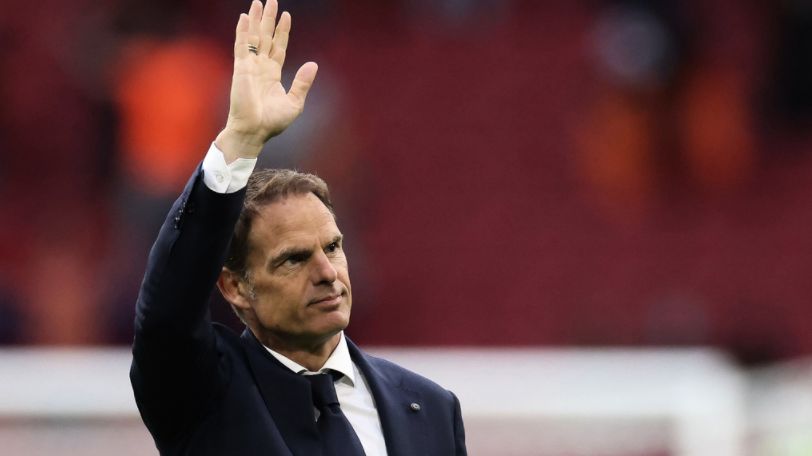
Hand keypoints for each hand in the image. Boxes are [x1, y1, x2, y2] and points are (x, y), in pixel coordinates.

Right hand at [216, 0, 317, 161]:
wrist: (254, 131)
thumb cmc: (272, 122)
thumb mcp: (294, 102)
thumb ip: (303, 83)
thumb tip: (313, 64)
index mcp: (272, 74)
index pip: (278, 47)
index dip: (282, 31)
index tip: (286, 15)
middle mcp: (260, 67)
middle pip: (266, 37)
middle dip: (269, 20)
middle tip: (271, 1)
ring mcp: (250, 66)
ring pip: (254, 37)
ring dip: (256, 20)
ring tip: (259, 2)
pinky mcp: (241, 69)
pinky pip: (242, 46)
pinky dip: (243, 31)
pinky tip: (246, 17)